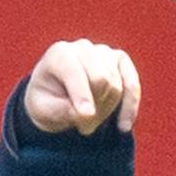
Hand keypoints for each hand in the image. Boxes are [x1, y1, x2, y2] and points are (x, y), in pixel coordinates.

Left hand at [24, 40, 140, 135]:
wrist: (56, 96)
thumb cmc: (47, 102)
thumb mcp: (43, 110)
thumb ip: (61, 110)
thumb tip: (86, 114)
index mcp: (59, 54)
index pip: (76, 72)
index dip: (82, 95)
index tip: (85, 116)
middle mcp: (83, 48)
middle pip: (101, 80)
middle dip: (94, 109)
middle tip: (82, 127)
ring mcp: (104, 52)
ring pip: (116, 86)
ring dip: (105, 112)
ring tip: (89, 121)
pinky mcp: (121, 61)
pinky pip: (132, 85)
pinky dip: (130, 107)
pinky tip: (124, 126)